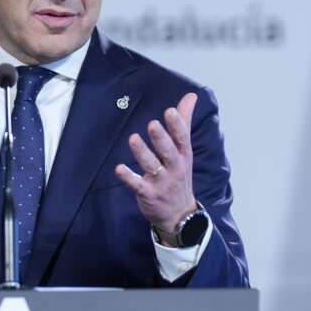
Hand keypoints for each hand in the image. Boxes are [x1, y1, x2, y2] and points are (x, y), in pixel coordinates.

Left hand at [115, 92, 198, 244]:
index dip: (177, 125)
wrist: (179, 214)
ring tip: (133, 139)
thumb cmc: (179, 175)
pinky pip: (137, 185)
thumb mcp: (185, 150)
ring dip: (142, 153)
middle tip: (152, 124)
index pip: (182, 138)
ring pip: (152, 166)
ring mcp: (161, 182)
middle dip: (161, 138)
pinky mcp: (148, 194)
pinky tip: (119, 169)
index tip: (170, 111)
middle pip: (168, 151)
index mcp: (183, 156)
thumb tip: (191, 96)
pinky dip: (128, 177)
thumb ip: (184, 122)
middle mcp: (174, 168)